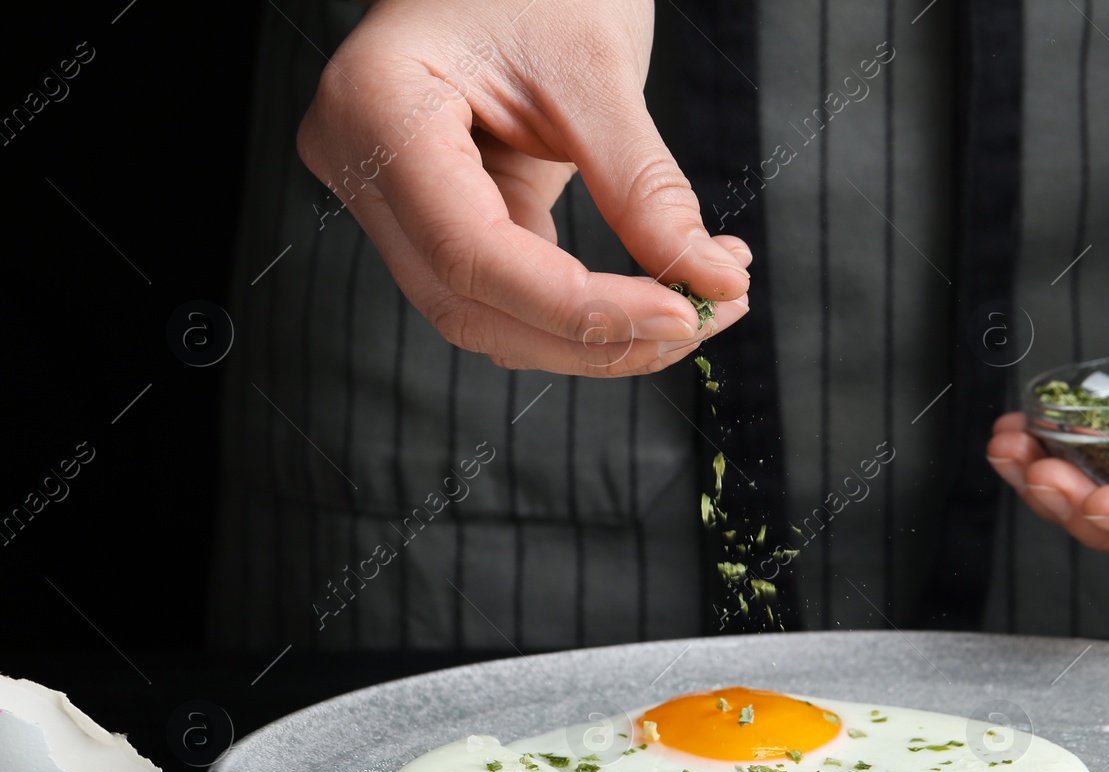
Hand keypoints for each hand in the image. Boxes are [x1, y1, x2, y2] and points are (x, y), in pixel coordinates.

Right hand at [296, 0, 750, 374]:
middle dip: (597, 335)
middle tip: (701, 319)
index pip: (471, 253)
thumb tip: (711, 283)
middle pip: (473, 304)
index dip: (580, 307)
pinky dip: (589, 305)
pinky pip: (511, 290)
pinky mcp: (443, 214)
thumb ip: (643, 186)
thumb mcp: (595, 66)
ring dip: (599, 335)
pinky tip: (663, 288)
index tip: (681, 313)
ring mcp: (394, 197)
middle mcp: (363, 164)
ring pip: (491, 316)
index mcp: (376, 109)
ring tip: (699, 304)